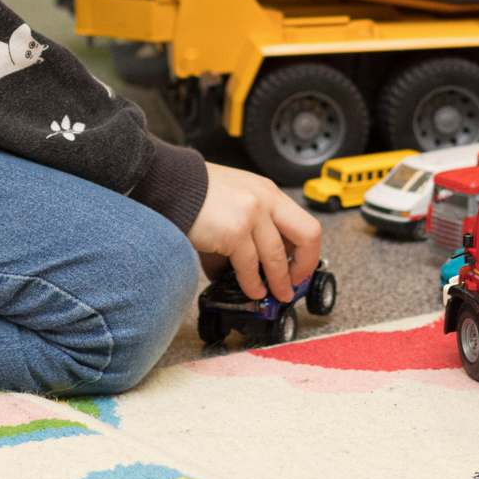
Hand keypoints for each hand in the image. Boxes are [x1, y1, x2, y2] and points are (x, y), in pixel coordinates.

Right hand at [188, 163, 322, 302]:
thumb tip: (248, 266)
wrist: (171, 183)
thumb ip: (249, 228)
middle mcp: (266, 200)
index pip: (305, 223)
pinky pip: (250, 266)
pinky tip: (252, 291)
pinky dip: (252, 284)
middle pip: (307, 235)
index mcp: (269, 192)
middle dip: (305, 265)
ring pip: (278, 257)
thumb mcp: (236, 200)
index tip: (300, 267)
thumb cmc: (196, 192)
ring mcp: (253, 214)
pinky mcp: (235, 231)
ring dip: (279, 282)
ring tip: (275, 294)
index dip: (307, 251)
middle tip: (295, 282)